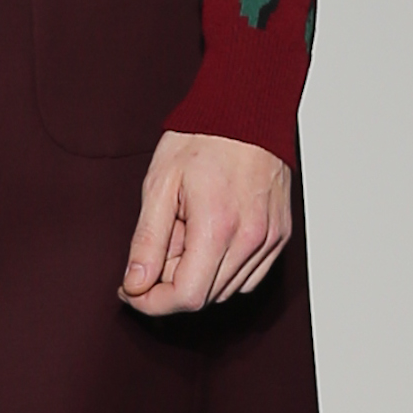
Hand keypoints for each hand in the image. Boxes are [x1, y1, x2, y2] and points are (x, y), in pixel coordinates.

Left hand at [119, 130, 294, 317]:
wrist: (246, 110)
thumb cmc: (203, 138)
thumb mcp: (159, 185)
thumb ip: (147, 242)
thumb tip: (136, 283)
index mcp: (218, 226)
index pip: (186, 296)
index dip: (152, 302)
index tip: (133, 290)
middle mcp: (250, 239)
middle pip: (205, 296)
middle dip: (171, 283)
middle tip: (158, 246)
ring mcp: (269, 239)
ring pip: (226, 290)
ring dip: (197, 275)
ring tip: (185, 232)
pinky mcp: (279, 236)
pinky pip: (247, 276)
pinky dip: (223, 271)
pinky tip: (208, 239)